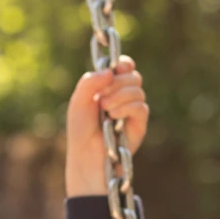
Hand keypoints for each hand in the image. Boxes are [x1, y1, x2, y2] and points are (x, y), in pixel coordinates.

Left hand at [65, 55, 148, 196]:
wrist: (86, 155)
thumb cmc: (80, 129)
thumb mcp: (78, 102)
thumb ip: (89, 82)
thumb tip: (109, 71)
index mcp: (107, 87)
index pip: (124, 67)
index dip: (122, 64)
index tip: (115, 69)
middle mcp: (122, 95)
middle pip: (133, 76)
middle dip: (116, 83)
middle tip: (101, 98)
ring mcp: (132, 109)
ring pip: (137, 90)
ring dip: (119, 96)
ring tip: (105, 110)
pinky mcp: (139, 123)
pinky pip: (141, 107)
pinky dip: (126, 108)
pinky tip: (114, 117)